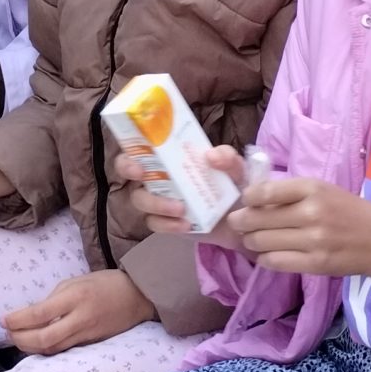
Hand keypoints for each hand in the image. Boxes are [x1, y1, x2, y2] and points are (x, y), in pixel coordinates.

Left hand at [2, 271, 155, 355]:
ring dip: (30, 347)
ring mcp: (87, 334)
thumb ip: (55, 299)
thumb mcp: (76, 281)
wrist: (137, 296)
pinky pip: (64, 350)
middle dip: (20, 339)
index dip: (18, 320)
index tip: (2, 321)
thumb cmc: (104, 283)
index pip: (40, 313)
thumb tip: (34, 315)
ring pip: (52, 349)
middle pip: (44, 338)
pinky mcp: (91, 344)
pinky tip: (36, 344)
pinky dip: (47, 349)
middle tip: (7, 334)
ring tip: (17, 339)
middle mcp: (80, 318)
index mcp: (75, 297)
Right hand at [119, 144, 247, 239]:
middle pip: (129, 171)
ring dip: (157, 203)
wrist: (241, 221)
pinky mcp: (165, 222)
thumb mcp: (234, 168)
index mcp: (169, 156)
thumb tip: (211, 155)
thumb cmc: (231, 185)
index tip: (138, 157)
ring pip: (140, 200)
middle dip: (130, 170)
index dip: (131, 148)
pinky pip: (156, 223)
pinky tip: (185, 225)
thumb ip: (227, 158)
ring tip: (180, 209)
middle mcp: (158, 176)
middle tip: (142, 174)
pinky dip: (168, 224)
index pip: (139, 147)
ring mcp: (158, 200)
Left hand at [227, 175, 370, 291]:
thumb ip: (293, 194)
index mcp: (313, 188)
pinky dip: (265, 259)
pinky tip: (266, 255)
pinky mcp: (315, 264)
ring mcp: (314, 240)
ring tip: (251, 240)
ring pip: (263, 242)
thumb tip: (254, 199)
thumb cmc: (350, 212)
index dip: (248, 198)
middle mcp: (312, 212)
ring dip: (251, 242)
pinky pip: (276, 262)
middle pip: (259, 219)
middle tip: (237, 223)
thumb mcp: (324, 191)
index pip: (267, 191)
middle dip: (242, 222)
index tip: (243, 201)